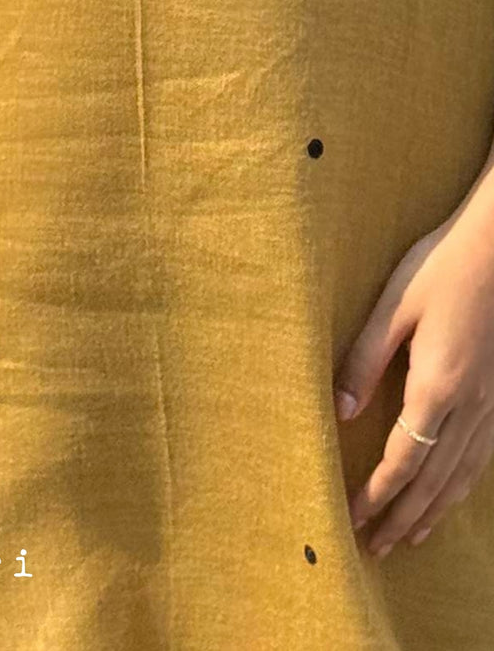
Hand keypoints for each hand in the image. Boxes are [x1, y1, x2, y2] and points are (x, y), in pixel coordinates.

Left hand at [334, 214, 493, 555]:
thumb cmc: (440, 269)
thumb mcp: (392, 308)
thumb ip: (363, 360)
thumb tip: (339, 413)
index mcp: (438, 387)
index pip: (404, 461)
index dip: (377, 495)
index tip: (352, 518)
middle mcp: (471, 406)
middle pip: (433, 481)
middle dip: (402, 518)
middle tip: (375, 549)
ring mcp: (492, 405)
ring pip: (463, 476)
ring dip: (434, 512)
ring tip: (409, 538)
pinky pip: (481, 458)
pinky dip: (462, 488)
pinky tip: (450, 496)